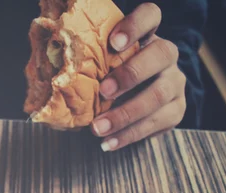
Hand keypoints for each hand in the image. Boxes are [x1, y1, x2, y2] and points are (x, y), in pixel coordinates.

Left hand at [91, 3, 186, 151]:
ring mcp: (174, 82)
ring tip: (98, 128)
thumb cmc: (107, 79)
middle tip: (104, 92)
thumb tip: (48, 73)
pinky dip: (129, 135)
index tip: (114, 42)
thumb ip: (86, 64)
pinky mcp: (176, 110)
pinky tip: (109, 143)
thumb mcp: (99, 67)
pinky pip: (158, 123)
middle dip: (131, 74)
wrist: (133, 105)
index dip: (135, 25)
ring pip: (159, 94)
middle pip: (162, 54)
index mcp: (145, 36)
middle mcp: (166, 55)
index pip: (150, 16)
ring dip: (126, 114)